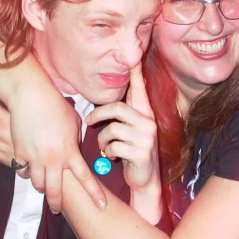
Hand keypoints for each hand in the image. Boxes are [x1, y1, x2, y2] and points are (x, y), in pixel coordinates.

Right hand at [0, 80, 106, 212]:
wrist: (31, 96)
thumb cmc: (55, 105)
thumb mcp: (74, 121)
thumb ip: (75, 139)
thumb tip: (73, 147)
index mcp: (70, 151)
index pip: (85, 178)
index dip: (94, 193)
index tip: (102, 206)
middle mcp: (53, 159)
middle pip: (55, 191)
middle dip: (57, 203)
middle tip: (57, 210)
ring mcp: (34, 158)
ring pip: (37, 183)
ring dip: (41, 186)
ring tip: (43, 185)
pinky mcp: (19, 153)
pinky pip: (22, 170)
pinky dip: (25, 171)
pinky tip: (27, 169)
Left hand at [87, 63, 159, 192]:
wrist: (145, 180)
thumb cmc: (132, 152)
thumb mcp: (130, 131)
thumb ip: (124, 116)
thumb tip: (107, 101)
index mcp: (146, 114)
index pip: (140, 90)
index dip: (136, 74)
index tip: (134, 57)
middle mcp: (149, 123)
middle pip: (118, 108)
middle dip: (98, 113)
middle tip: (89, 121)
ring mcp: (147, 138)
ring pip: (112, 129)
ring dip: (102, 139)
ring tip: (104, 146)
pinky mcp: (141, 153)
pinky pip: (114, 146)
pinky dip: (108, 152)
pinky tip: (112, 156)